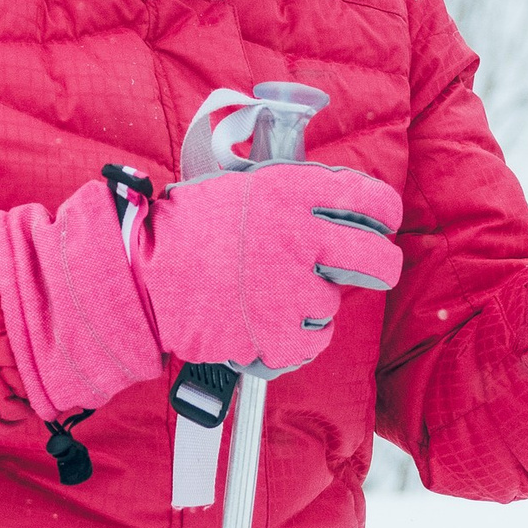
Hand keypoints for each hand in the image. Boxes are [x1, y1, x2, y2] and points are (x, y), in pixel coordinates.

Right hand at [134, 156, 403, 374]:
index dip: (384, 213)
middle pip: (377, 261)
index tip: (380, 222)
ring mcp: (290, 291)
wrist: (143, 275)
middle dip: (380, 267)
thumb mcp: (244, 186)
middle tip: (372, 269)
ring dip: (311, 304)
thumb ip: (295, 194)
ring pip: (332, 305)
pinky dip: (294, 337)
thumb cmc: (189, 229)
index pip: (372, 199)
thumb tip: (340, 204)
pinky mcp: (277, 335)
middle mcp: (300, 239)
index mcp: (293, 193)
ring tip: (269, 294)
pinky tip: (266, 321)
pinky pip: (312, 342)